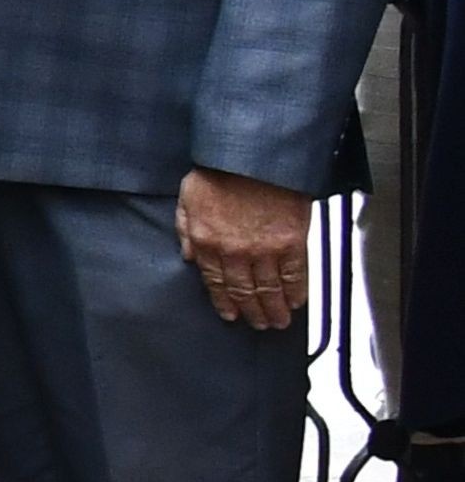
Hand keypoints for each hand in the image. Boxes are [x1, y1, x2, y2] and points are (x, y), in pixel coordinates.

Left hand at [179, 167, 313, 330]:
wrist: (254, 156)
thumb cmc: (220, 170)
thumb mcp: (188, 198)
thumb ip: (185, 229)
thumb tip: (186, 256)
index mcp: (206, 242)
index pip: (214, 281)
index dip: (223, 301)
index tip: (230, 315)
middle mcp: (233, 251)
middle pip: (243, 290)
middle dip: (251, 311)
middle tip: (259, 325)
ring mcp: (263, 249)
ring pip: (268, 289)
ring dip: (273, 309)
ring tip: (277, 322)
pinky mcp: (291, 243)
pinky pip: (294, 275)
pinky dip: (296, 291)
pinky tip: (296, 302)